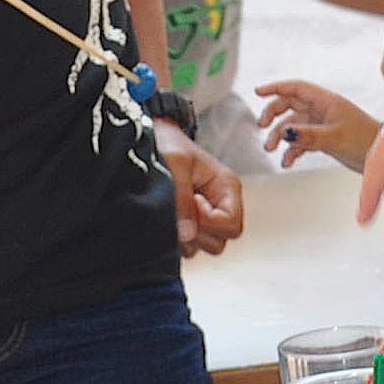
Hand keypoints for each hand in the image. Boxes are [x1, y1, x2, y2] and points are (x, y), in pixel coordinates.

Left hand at [159, 121, 244, 256]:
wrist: (152, 138)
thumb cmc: (167, 144)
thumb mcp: (175, 165)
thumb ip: (182, 200)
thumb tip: (187, 235)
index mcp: (227, 187)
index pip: (231, 224)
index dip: (209, 220)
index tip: (192, 202)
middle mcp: (221, 205)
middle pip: (221, 240)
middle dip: (198, 231)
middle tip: (180, 210)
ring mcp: (207, 216)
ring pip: (206, 245)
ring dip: (187, 236)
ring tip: (173, 212)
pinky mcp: (191, 223)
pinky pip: (190, 246)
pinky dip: (178, 239)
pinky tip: (168, 217)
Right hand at [254, 79, 375, 170]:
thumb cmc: (365, 141)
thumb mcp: (334, 138)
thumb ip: (308, 135)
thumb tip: (285, 132)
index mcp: (326, 101)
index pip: (296, 88)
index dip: (276, 87)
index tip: (258, 92)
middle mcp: (322, 110)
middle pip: (290, 105)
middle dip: (273, 114)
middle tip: (261, 126)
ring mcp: (323, 124)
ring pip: (293, 125)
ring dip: (280, 136)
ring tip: (271, 149)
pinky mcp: (324, 139)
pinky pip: (301, 141)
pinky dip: (292, 150)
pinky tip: (287, 162)